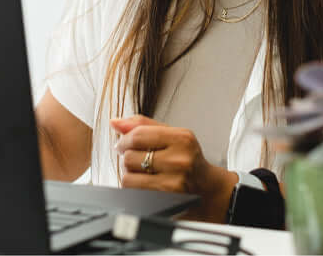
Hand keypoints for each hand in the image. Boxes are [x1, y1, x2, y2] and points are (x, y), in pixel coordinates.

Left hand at [111, 115, 237, 222]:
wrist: (206, 189)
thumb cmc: (186, 159)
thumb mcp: (172, 136)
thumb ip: (143, 126)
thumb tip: (115, 122)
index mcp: (182, 138)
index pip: (139, 134)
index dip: (124, 140)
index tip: (123, 144)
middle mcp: (180, 160)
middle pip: (130, 156)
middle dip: (127, 158)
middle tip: (137, 160)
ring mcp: (174, 182)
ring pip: (128, 177)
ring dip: (129, 174)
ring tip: (142, 173)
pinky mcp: (166, 200)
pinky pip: (134, 192)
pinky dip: (134, 188)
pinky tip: (147, 184)